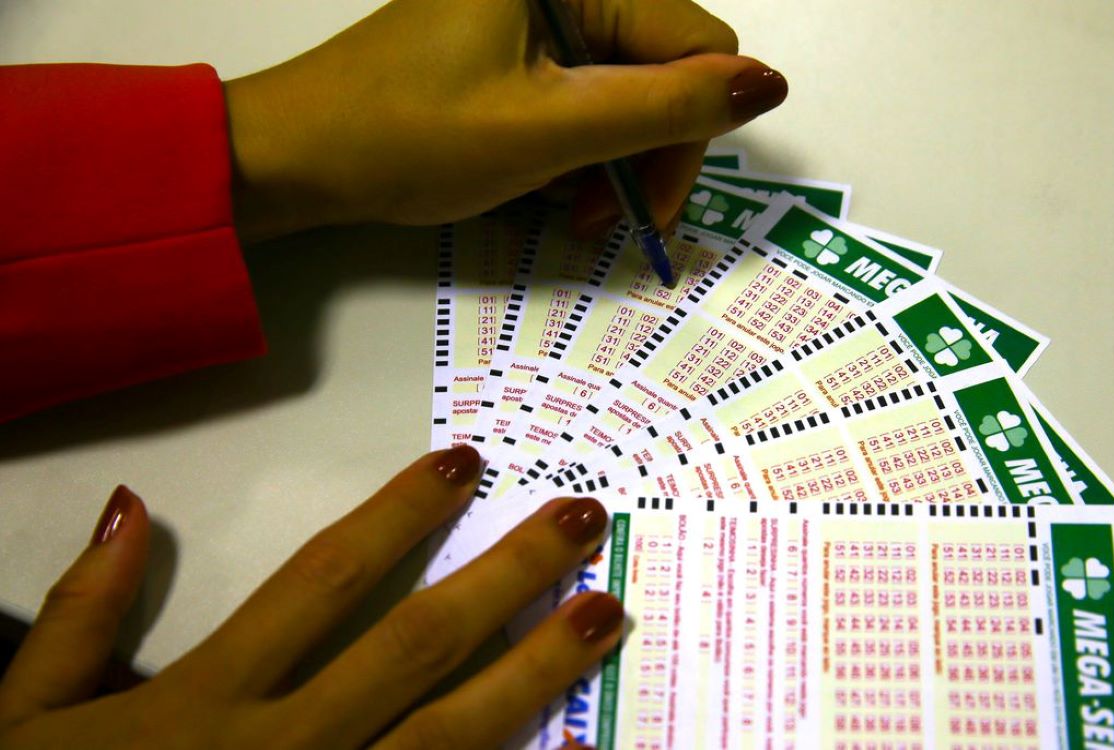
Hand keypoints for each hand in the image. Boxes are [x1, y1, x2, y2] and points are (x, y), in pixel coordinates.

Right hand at [0, 446, 619, 747]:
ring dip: (537, 670)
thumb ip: (81, 615)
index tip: (465, 463)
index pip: (325, 580)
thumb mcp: (30, 717)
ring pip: (452, 733)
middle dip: (505, 577)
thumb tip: (132, 506)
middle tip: (580, 520)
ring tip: (604, 613)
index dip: (400, 514)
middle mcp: (286, 747)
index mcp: (208, 698)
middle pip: (415, 645)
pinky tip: (569, 738)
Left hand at [225, 0, 786, 241]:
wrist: (294, 157)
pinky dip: (575, 149)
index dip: (690, 131)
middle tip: (604, 222)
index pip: (693, 45)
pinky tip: (544, 187)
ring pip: (623, 89)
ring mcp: (532, 14)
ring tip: (568, 213)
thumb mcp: (549, 130)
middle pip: (662, 67)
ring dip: (612, 161)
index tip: (649, 208)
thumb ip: (664, 108)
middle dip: (647, 152)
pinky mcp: (510, 46)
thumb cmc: (411, 139)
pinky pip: (578, 95)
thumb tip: (770, 84)